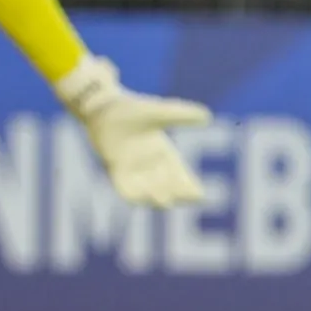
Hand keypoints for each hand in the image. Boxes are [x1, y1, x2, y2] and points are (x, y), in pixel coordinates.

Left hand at [55, 56, 212, 207]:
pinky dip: (132, 194)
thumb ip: (182, 115)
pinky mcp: (115, 168)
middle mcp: (149, 163)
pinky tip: (140, 199)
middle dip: (178, 193)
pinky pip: (125, 187)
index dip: (190, 186)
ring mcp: (132, 168)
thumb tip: (207, 117)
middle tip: (188, 198)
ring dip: (157, 196)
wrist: (103, 108)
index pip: (180, 174)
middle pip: (167, 185)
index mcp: (163, 151)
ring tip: (166, 202)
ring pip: (148, 188)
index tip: (200, 196)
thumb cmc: (133, 109)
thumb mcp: (160, 113)